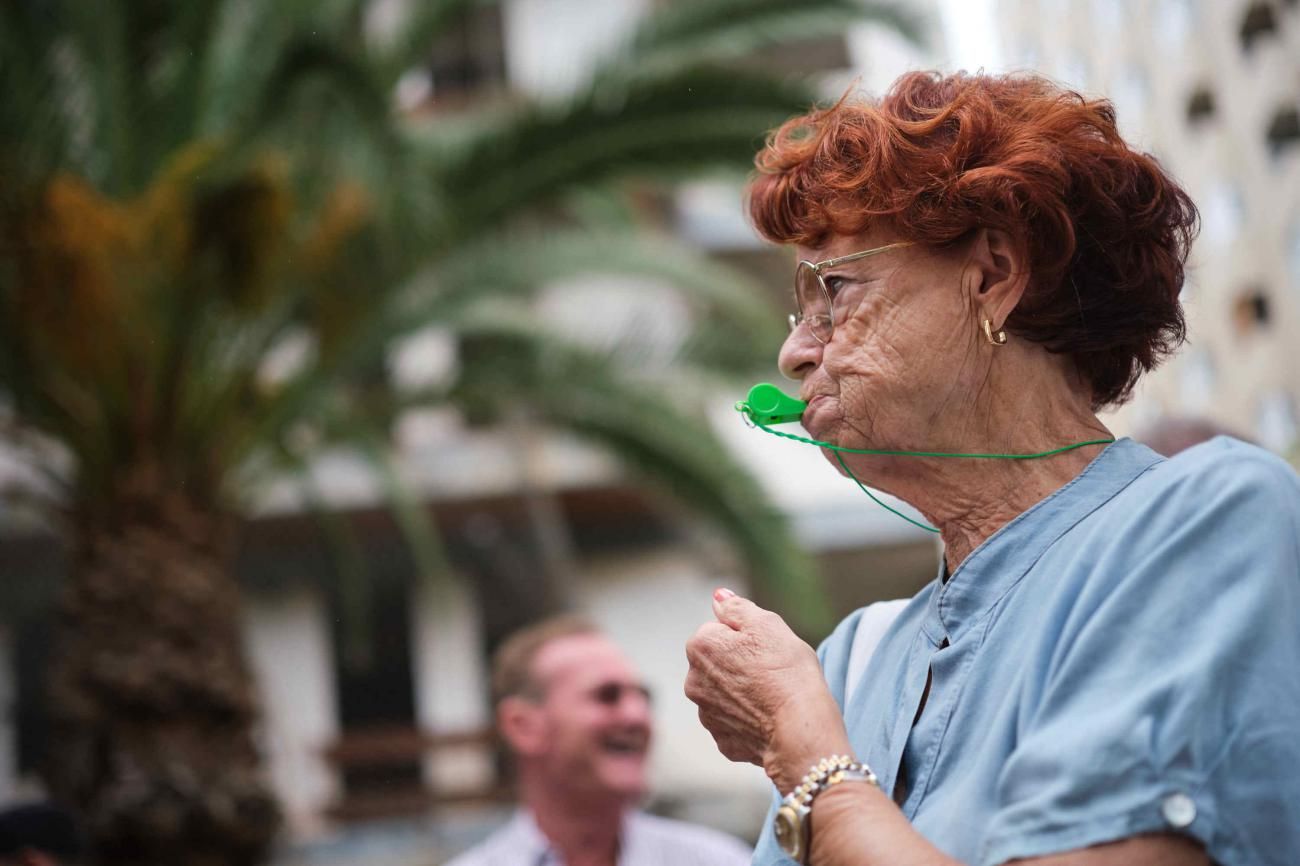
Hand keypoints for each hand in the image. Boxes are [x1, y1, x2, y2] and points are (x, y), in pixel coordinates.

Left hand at [684, 589, 850, 791]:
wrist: (800, 730)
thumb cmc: (788, 672)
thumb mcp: (768, 624)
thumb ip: (736, 607)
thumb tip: (719, 596)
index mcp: (701, 646)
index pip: (719, 630)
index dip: (745, 636)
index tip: (766, 648)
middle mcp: (694, 681)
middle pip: (719, 662)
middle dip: (739, 663)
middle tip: (771, 671)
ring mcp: (706, 714)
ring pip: (726, 692)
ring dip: (743, 691)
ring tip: (772, 696)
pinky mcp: (723, 740)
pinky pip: (735, 722)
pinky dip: (749, 719)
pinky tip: (769, 718)